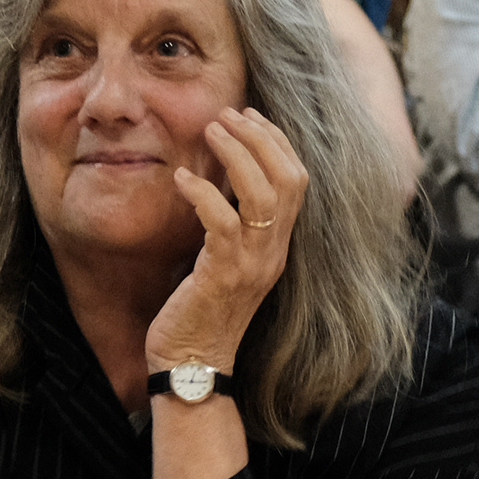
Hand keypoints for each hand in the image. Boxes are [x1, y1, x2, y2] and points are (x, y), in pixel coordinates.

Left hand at [145, 107, 307, 372]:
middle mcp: (273, 253)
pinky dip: (202, 192)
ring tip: (211, 130)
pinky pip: (221, 221)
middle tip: (228, 114)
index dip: (278, 142)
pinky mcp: (222, 275)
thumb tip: (218, 179)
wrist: (193, 364)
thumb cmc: (200, 312)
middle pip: (289, 180)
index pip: (297, 181)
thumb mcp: (224, 261)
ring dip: (237, 154)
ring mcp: (252, 265)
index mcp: (277, 246)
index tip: (250, 116)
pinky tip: (181, 178)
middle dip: (261, 138)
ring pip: (262, 195)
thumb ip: (231, 225)